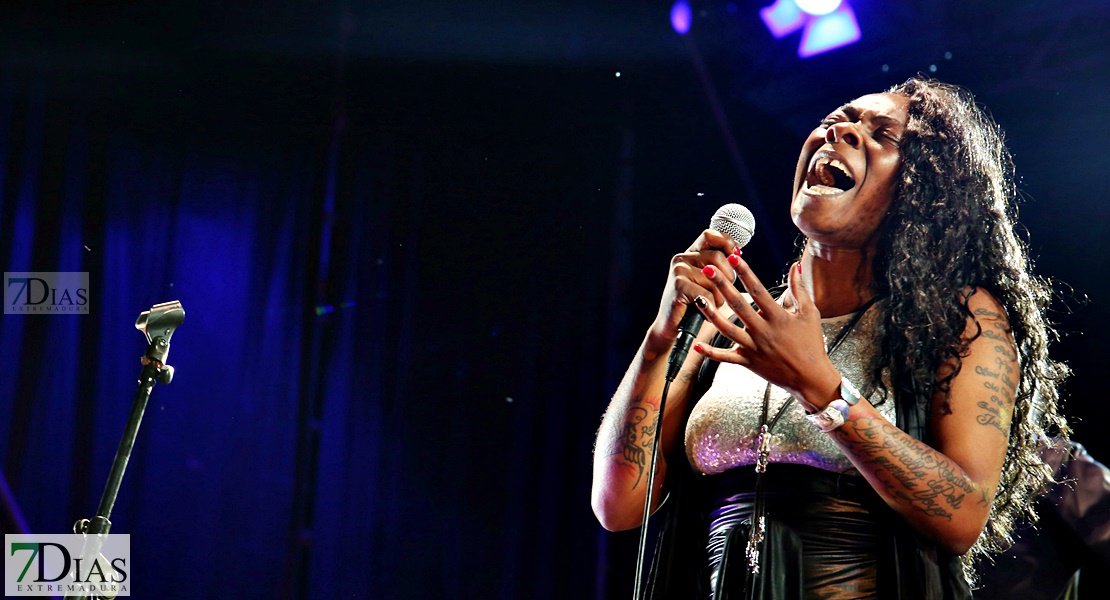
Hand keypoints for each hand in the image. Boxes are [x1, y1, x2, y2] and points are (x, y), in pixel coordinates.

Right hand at [648, 229, 741, 351]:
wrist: (672, 327)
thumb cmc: (694, 304)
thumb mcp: (707, 281)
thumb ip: (719, 265)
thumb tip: (737, 254)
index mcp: (689, 254)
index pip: (710, 235)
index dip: (727, 242)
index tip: (736, 255)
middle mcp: (681, 258)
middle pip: (718, 257)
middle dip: (728, 277)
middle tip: (721, 293)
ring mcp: (678, 271)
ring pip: (715, 278)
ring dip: (719, 297)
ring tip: (708, 304)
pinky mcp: (678, 286)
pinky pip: (708, 294)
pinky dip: (711, 307)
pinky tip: (702, 311)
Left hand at [691, 257, 840, 410]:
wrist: (810, 379)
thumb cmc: (811, 345)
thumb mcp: (809, 314)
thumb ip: (799, 289)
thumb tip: (794, 266)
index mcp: (778, 318)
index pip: (758, 291)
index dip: (745, 273)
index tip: (734, 257)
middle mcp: (763, 332)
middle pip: (739, 306)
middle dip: (723, 286)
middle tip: (709, 269)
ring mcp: (754, 348)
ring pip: (727, 330)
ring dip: (711, 315)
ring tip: (699, 299)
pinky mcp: (748, 363)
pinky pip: (726, 358)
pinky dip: (711, 352)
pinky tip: (697, 344)